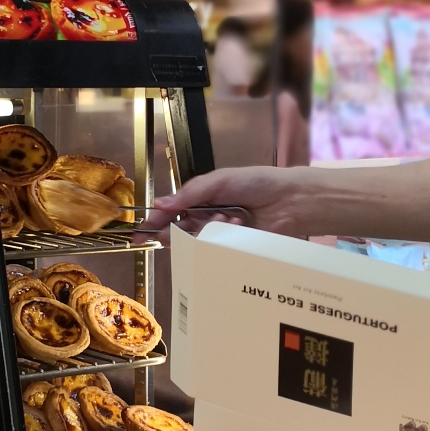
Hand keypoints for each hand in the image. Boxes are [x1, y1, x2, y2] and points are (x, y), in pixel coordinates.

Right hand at [146, 165, 315, 236]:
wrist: (290, 201)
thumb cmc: (256, 183)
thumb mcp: (219, 181)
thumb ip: (189, 194)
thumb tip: (160, 204)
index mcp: (201, 199)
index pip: (171, 212)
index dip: (154, 222)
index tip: (140, 233)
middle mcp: (207, 218)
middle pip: (179, 231)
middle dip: (176, 230)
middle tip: (175, 230)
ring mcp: (220, 234)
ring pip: (197, 240)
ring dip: (207, 229)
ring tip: (227, 217)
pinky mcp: (232, 248)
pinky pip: (215, 250)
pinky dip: (222, 236)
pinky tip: (237, 224)